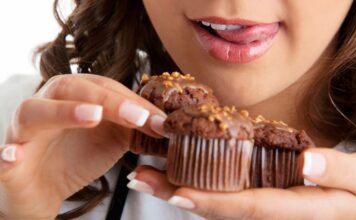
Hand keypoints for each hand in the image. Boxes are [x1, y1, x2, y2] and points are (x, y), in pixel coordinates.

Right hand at [0, 74, 165, 219]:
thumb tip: (164, 122)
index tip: (159, 119)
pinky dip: (7, 155)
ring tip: (92, 116)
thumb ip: (133, 126)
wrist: (47, 187)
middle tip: (137, 116)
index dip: (132, 100)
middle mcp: (48, 105)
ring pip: (35, 112)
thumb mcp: (114, 139)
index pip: (104, 87)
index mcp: (73, 96)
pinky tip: (14, 157)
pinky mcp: (8, 159)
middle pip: (73, 89)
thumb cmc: (79, 156)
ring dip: (64, 112)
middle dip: (109, 101)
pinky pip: (3, 155)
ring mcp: (24, 131)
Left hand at [129, 148, 355, 219]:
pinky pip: (232, 198)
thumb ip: (334, 170)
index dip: (207, 199)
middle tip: (142, 179)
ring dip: (184, 190)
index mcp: (296, 208)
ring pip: (221, 204)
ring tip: (151, 176)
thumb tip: (304, 161)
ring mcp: (270, 210)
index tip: (173, 189)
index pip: (244, 206)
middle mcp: (276, 214)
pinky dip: (205, 187)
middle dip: (178, 194)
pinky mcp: (270, 202)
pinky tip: (186, 174)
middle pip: (220, 208)